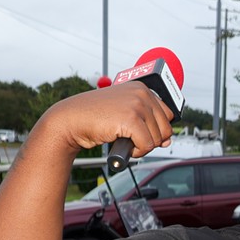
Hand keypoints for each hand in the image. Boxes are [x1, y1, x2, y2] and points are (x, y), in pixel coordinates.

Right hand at [34, 81, 175, 157]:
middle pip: (166, 128)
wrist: (71, 120)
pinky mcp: (131, 119)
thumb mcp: (126, 115)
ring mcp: (137, 104)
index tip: (141, 132)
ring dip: (142, 146)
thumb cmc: (96, 117)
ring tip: (124, 139)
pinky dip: (137, 152)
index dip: (156, 129)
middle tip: (132, 138)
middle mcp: (141, 93)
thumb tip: (168, 140)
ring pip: (158, 138)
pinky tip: (122, 144)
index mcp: (141, 88)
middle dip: (151, 139)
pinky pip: (147, 145)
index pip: (167, 114)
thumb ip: (148, 124)